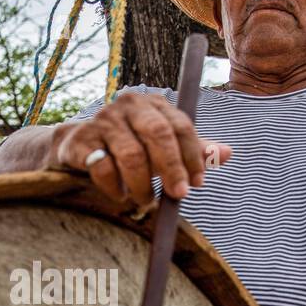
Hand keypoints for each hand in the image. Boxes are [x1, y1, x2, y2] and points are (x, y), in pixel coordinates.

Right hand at [48, 92, 231, 204]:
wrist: (77, 148)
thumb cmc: (129, 147)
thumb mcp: (163, 147)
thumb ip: (193, 150)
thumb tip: (228, 154)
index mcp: (153, 104)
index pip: (180, 124)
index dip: (192, 155)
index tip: (198, 183)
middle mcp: (128, 105)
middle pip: (157, 133)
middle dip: (171, 168)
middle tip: (179, 195)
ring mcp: (103, 121)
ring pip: (131, 154)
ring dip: (142, 185)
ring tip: (146, 201)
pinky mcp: (81, 140)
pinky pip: (103, 168)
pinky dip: (115, 188)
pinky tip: (120, 196)